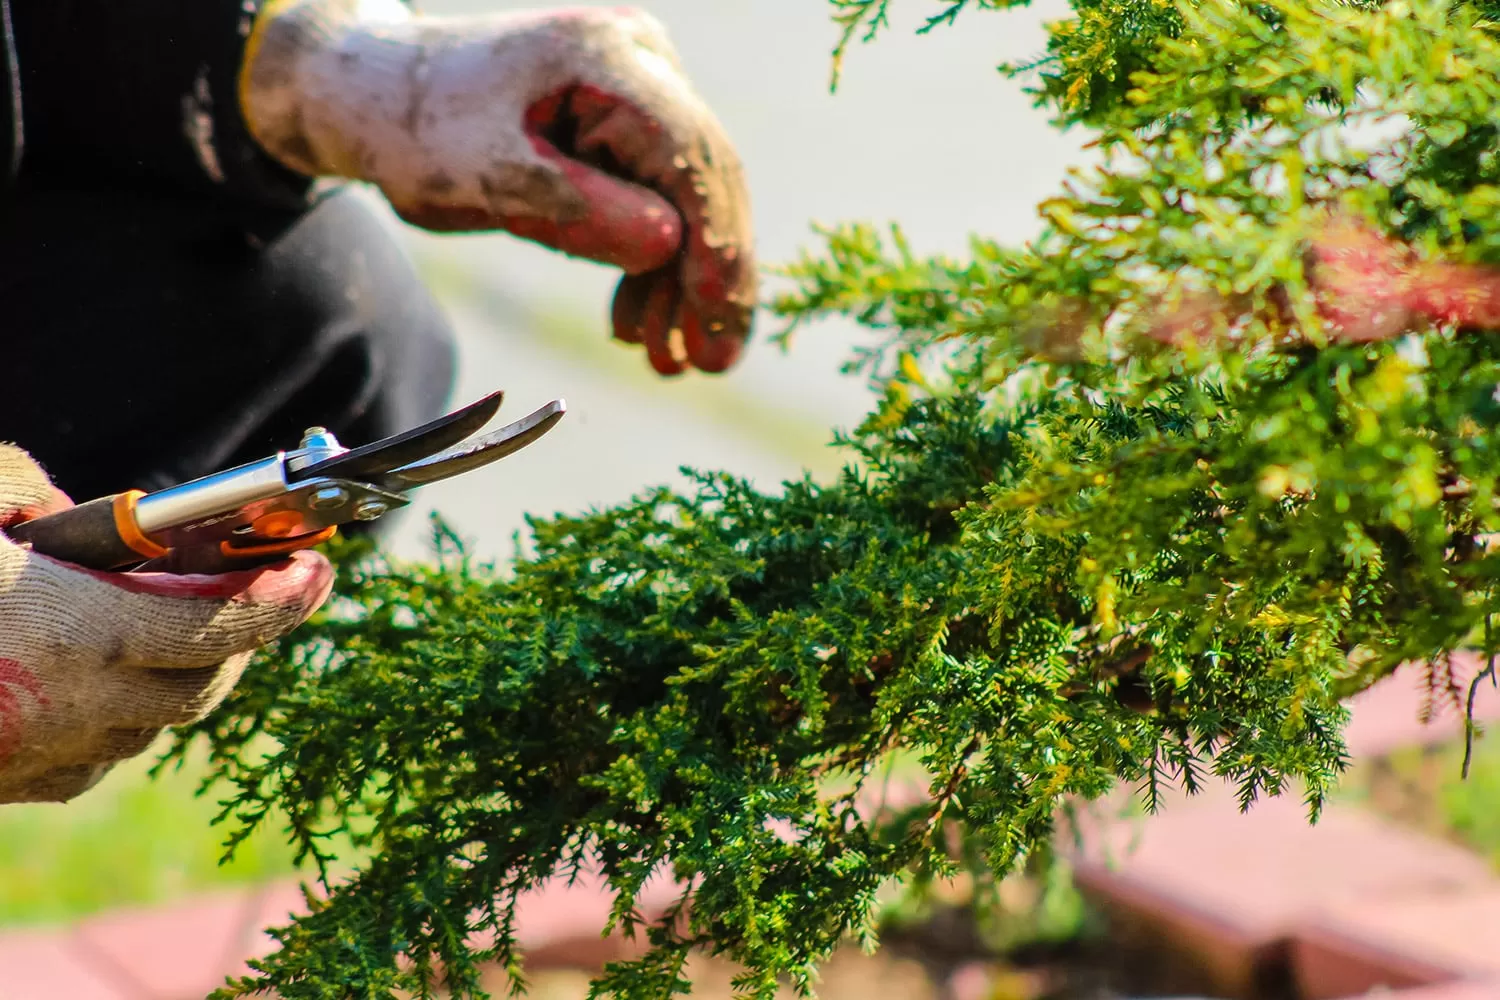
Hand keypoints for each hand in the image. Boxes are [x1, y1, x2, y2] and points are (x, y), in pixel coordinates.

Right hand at [0, 445, 332, 803]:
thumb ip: (22, 488)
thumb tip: (56, 507)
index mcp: (84, 634)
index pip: (225, 625)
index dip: (284, 598)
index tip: (319, 568)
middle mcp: (81, 708)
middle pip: (206, 684)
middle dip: (246, 639)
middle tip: (266, 591)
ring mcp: (45, 756)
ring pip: (156, 727)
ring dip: (187, 678)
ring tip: (190, 625)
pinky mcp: (9, 786)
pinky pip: (100, 757)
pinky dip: (127, 716)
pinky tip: (111, 678)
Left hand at [241, 2, 755, 375]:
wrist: (381, 96)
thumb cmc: (421, 130)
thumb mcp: (489, 180)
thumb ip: (579, 211)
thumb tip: (670, 248)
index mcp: (605, 58)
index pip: (690, 154)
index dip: (716, 242)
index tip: (718, 318)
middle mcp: (640, 62)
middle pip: (704, 178)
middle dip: (710, 277)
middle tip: (710, 363)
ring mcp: (640, 90)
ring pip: (688, 198)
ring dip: (680, 284)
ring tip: (667, 361)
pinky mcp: (629, 124)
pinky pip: (660, 198)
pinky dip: (651, 265)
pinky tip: (639, 322)